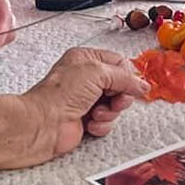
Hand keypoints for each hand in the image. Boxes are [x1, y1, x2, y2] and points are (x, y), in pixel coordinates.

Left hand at [18, 48, 148, 165]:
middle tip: (114, 100)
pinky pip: (107, 122)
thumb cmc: (58, 95)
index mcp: (86, 60)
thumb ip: (124, 76)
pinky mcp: (87, 119)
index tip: (130, 85)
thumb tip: (141, 84)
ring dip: (109, 112)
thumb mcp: (97, 72)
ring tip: (96, 112)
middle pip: (121, 86)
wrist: (43, 124)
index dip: (127, 75)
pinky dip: (101, 125)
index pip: (119, 63)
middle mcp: (86, 79)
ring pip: (115, 106)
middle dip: (120, 96)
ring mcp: (86, 100)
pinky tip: (89, 123)